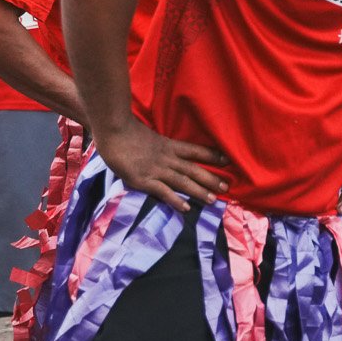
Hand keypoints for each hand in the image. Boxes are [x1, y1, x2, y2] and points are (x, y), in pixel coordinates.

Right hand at [96, 119, 228, 210]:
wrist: (114, 131)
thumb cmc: (127, 132)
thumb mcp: (150, 136)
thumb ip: (160, 146)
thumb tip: (167, 150)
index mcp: (169, 145)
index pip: (195, 150)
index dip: (212, 155)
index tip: (228, 160)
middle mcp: (167, 158)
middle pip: (193, 169)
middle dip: (210, 178)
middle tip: (226, 187)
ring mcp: (156, 169)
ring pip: (182, 182)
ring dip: (198, 191)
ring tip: (212, 200)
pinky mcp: (144, 180)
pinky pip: (163, 192)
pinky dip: (175, 200)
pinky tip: (186, 208)